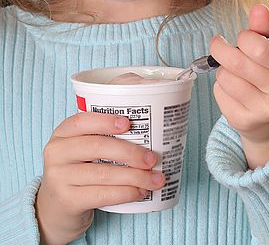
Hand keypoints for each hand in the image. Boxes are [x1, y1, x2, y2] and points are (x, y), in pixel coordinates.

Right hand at [35, 112, 164, 244]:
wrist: (54, 207)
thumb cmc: (78, 170)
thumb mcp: (81, 149)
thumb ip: (103, 138)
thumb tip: (148, 136)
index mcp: (62, 133)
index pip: (82, 121)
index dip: (106, 121)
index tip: (129, 124)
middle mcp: (57, 153)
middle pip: (97, 147)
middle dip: (130, 152)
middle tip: (152, 158)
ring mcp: (59, 178)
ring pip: (104, 173)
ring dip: (135, 176)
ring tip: (154, 179)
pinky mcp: (67, 201)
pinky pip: (101, 195)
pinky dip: (125, 193)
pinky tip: (139, 192)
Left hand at [210, 4, 268, 168]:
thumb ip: (264, 30)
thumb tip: (258, 7)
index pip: (260, 48)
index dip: (245, 37)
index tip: (244, 37)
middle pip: (236, 62)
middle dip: (222, 49)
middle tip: (218, 44)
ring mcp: (263, 111)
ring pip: (224, 76)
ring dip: (223, 69)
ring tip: (235, 72)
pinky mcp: (243, 122)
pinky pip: (219, 92)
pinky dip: (221, 87)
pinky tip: (235, 91)